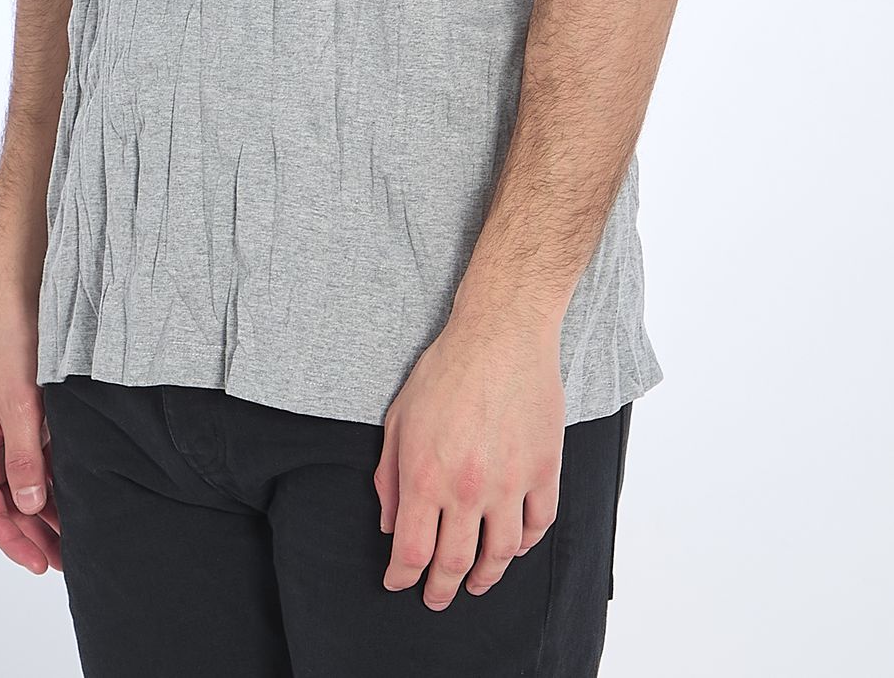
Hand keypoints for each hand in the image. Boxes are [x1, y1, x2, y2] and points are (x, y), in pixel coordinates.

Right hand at [0, 296, 60, 573]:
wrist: (18, 294)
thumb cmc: (11, 343)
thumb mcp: (21, 405)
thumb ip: (26, 457)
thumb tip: (31, 507)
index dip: (14, 542)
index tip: (41, 565)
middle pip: (6, 503)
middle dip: (33, 534)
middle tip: (66, 560)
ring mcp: (3, 427)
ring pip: (22, 482)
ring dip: (45, 509)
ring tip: (75, 533)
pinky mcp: (22, 412)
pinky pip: (34, 458)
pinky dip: (51, 478)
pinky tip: (74, 491)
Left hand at [373, 317, 565, 609]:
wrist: (500, 335)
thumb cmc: (445, 370)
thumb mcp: (399, 418)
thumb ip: (390, 476)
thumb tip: (390, 523)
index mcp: (426, 476)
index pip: (412, 552)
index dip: (403, 577)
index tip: (398, 582)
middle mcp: (468, 489)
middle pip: (455, 563)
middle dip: (442, 589)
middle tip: (437, 598)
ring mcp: (510, 483)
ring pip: (501, 554)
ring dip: (486, 577)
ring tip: (476, 583)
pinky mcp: (543, 470)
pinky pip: (538, 524)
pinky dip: (526, 543)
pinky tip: (514, 546)